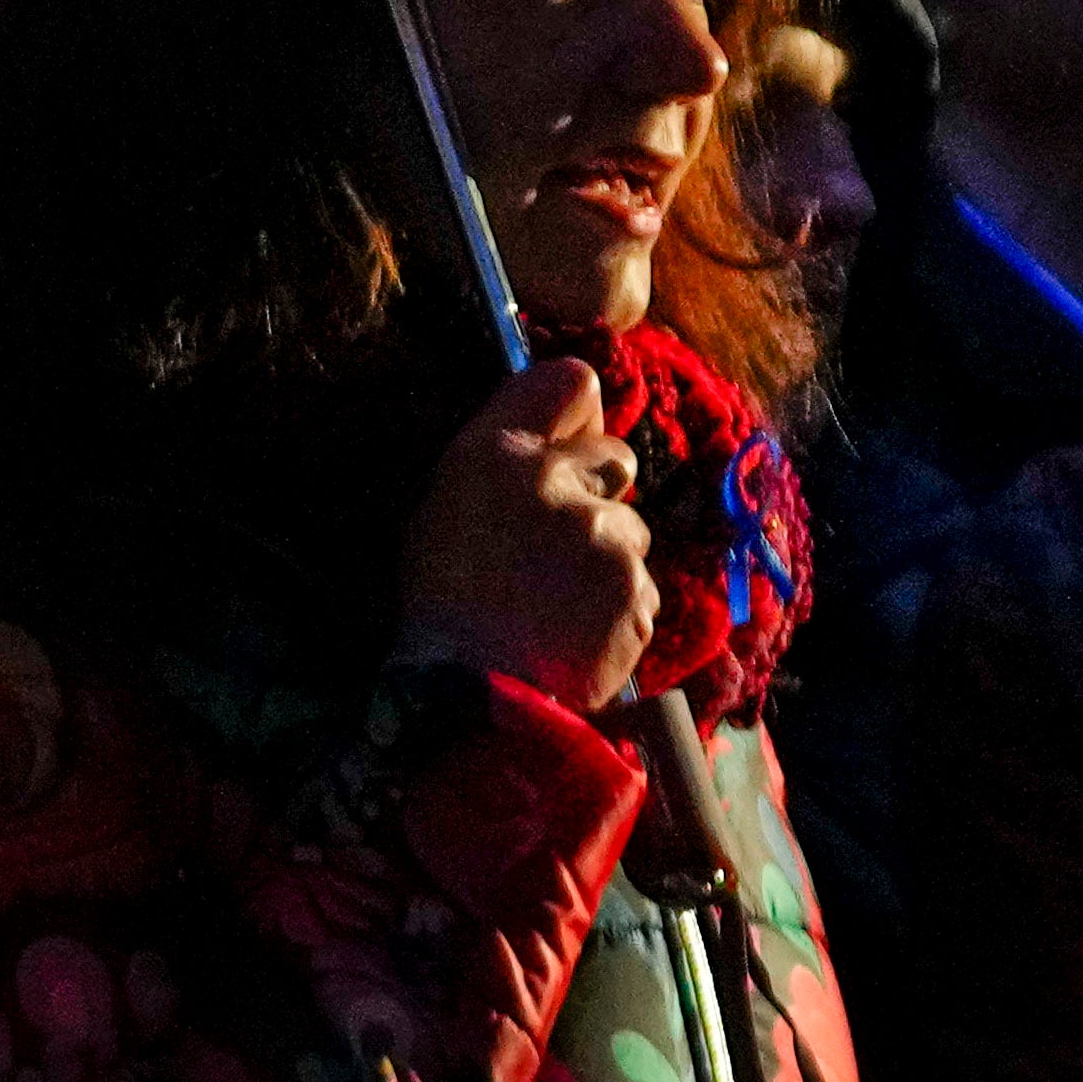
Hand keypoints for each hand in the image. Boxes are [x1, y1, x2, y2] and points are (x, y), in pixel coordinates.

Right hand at [397, 357, 654, 708]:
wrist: (468, 700)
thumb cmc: (442, 606)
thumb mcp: (443, 508)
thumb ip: (501, 457)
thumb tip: (556, 432)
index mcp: (499, 452)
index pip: (570, 381)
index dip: (578, 413)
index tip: (571, 443)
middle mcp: (559, 480)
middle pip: (615, 460)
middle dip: (600, 495)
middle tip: (561, 548)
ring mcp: (605, 536)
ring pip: (630, 532)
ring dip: (609, 561)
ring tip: (561, 607)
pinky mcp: (635, 589)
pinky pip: (641, 588)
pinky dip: (619, 610)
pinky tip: (580, 636)